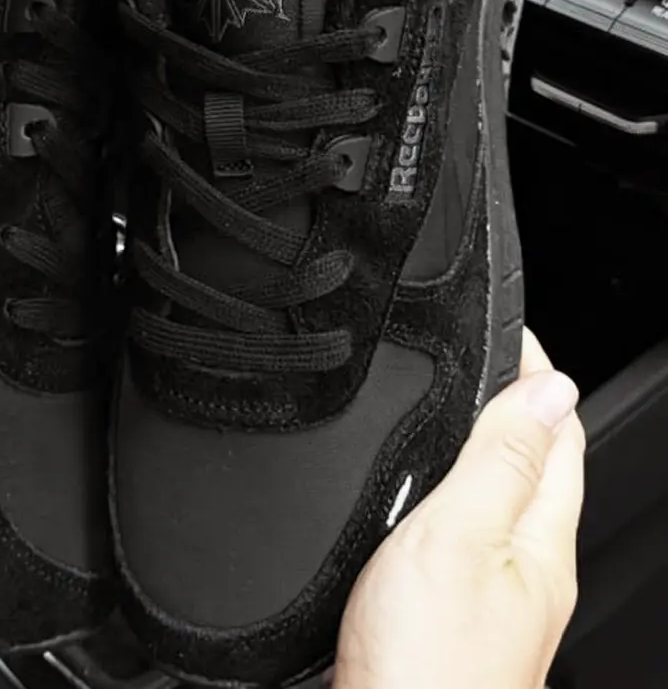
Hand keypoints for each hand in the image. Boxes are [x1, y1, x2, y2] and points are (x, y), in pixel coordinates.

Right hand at [332, 328, 584, 688]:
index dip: (536, 375)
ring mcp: (498, 595)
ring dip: (486, 444)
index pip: (559, 433)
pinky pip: (472, 531)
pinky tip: (424, 497)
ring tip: (456, 404)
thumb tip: (550, 389)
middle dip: (517, 403)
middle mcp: (531, 568)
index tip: (508, 329)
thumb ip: (501, 461)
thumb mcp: (461, 537)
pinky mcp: (459, 614)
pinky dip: (456, 491)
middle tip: (482, 356)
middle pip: (540, 465)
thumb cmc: (426, 663)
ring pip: (503, 497)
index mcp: (541, 539)